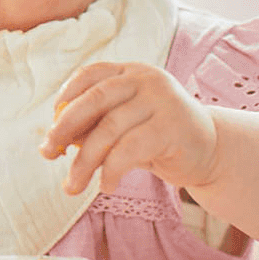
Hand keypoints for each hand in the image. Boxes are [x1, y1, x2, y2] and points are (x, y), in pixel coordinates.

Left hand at [39, 62, 219, 194]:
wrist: (211, 151)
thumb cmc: (160, 138)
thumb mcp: (126, 126)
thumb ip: (96, 126)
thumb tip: (55, 140)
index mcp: (132, 73)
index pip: (90, 74)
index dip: (66, 95)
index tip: (52, 122)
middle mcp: (146, 80)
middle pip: (94, 99)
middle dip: (64, 128)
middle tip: (46, 153)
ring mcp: (161, 101)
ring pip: (108, 130)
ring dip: (84, 162)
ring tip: (72, 186)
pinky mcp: (171, 128)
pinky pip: (129, 150)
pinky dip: (111, 171)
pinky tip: (106, 186)